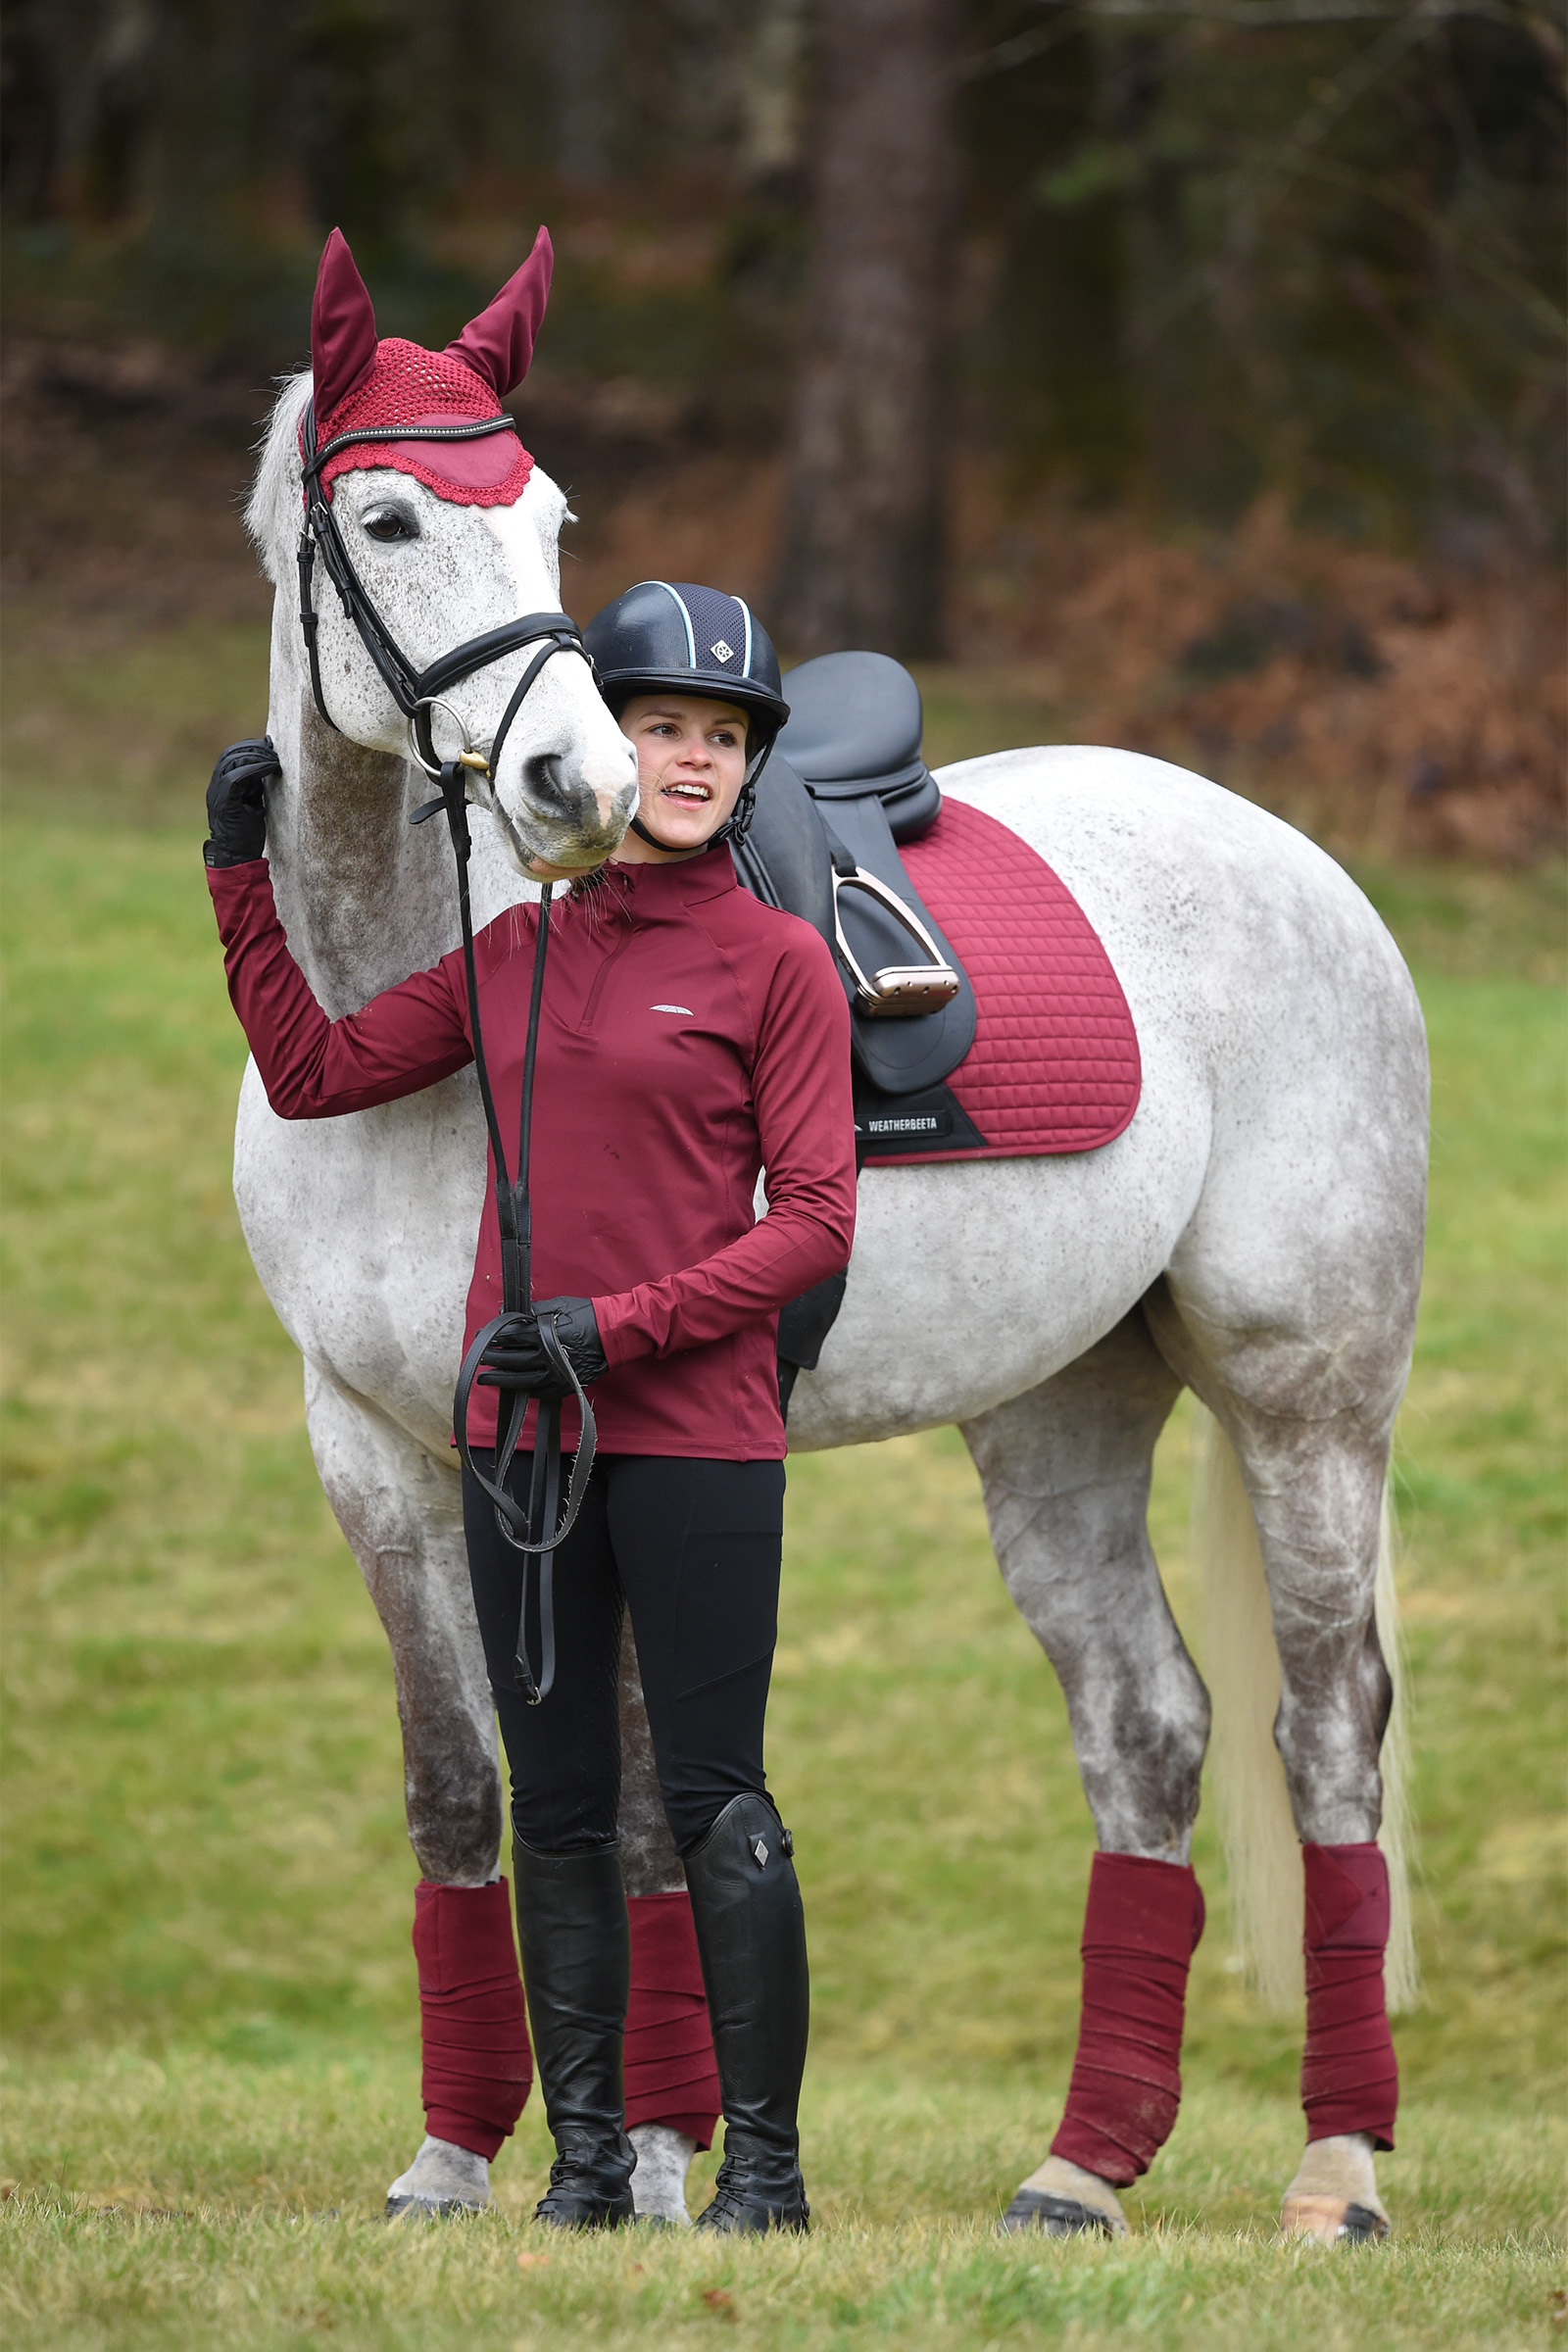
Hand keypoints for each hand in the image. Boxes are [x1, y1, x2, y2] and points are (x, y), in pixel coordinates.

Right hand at [204, 737, 280, 867]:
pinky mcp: (225, 801)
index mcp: (220, 786)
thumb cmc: (245, 834)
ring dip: (257, 756)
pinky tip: (270, 768)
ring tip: (274, 759)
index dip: (249, 747)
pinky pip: (238, 776)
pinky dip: (256, 769)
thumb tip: (265, 769)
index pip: (230, 756)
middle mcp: (215, 786)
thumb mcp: (252, 803)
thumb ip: (254, 787)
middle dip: (254, 748)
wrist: (235, 857)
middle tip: (273, 750)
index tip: (268, 746)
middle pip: (230, 754)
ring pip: (233, 761)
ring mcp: (218, 793)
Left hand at [477, 1298, 607, 1398]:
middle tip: (477, 1359)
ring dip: (501, 1380)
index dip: (494, 1337)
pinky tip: (515, 1389)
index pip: (512, 1336)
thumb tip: (507, 1310)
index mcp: (545, 1333)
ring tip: (485, 1379)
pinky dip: (526, 1391)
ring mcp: (557, 1373)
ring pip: (523, 1380)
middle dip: (493, 1358)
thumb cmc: (588, 1315)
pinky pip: (541, 1392)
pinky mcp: (566, 1385)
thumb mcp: (560, 1304)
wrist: (615, 1334)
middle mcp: (548, 1355)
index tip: (481, 1337)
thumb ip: (532, 1309)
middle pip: (513, 1359)